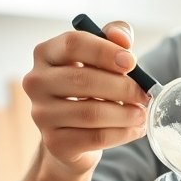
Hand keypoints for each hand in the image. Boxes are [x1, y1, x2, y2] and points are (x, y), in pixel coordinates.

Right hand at [22, 21, 149, 175]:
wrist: (73, 134)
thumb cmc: (90, 87)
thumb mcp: (101, 57)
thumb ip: (114, 38)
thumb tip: (122, 38)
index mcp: (46, 53)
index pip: (72, 44)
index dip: (105, 51)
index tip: (131, 62)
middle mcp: (36, 82)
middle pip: (83, 79)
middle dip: (123, 87)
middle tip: (145, 94)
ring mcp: (41, 114)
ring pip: (92, 113)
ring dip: (126, 113)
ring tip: (143, 113)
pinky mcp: (54, 142)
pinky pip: (96, 137)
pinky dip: (123, 133)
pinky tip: (135, 129)